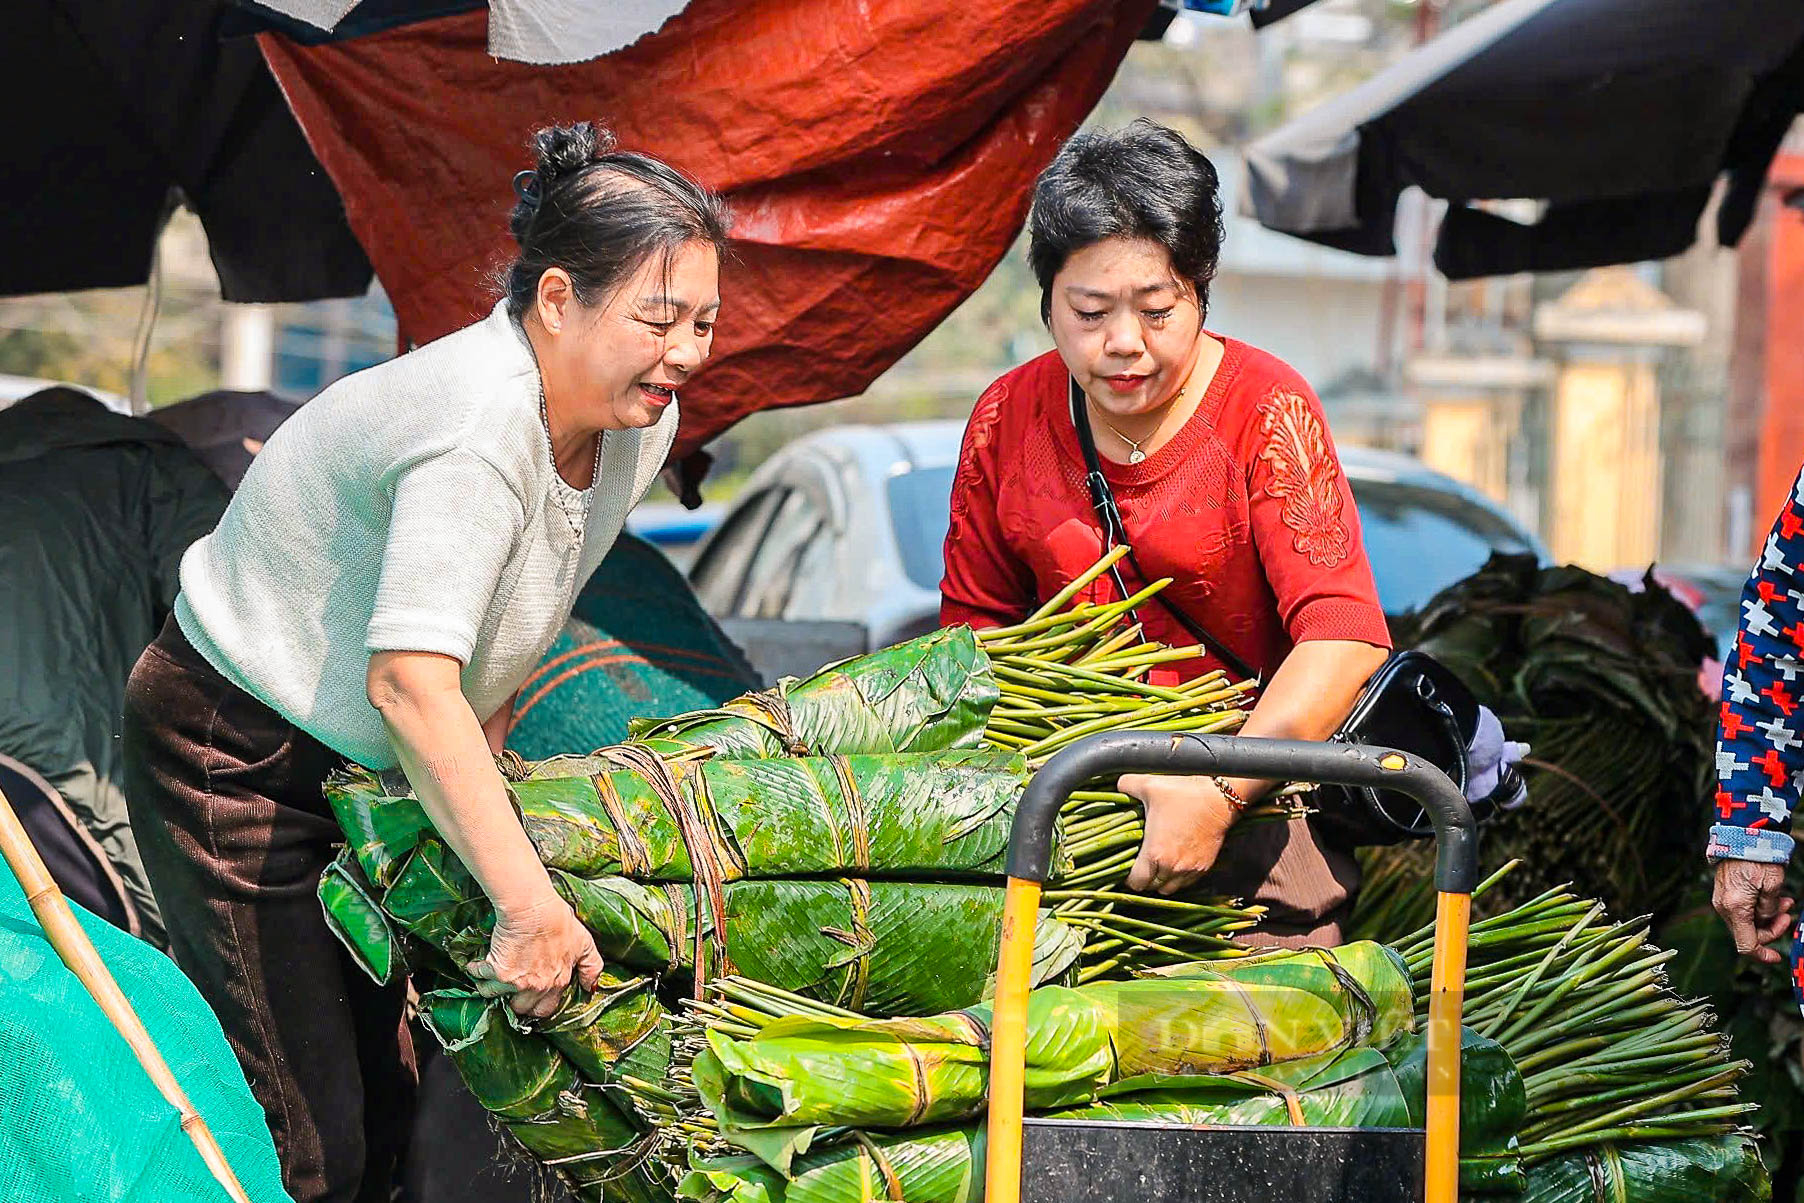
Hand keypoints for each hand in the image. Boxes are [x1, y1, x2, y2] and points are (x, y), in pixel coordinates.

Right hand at [467, 894, 603, 1018]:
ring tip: (490, 978)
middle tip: (509, 989)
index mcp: (558, 982)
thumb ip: (591, 967)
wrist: (533, 909)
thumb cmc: (559, 921)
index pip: (546, 1008)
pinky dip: (475, 970)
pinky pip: (480, 977)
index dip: (537, 1005)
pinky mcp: (497, 972)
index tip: (530, 998)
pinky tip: (477, 964)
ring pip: (496, 996)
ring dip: (490, 988)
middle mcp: (537, 987)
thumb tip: (591, 988)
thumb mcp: (584, 943)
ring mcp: (516, 982)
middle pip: (520, 1008)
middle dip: (514, 1001)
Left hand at [1121, 774, 1239, 895]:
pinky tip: (1174, 862)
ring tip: (1157, 865)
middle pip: (1152, 887)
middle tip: (1140, 864)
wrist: (1220, 798)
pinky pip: (1187, 882)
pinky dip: (1178, 877)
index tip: (1126, 868)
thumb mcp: (1148, 785)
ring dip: (1162, 880)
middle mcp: (1172, 867)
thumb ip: (1126, 785)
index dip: (1128, 878)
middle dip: (1144, 879)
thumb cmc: (1184, 792)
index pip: (1136, 882)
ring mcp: (1190, 869)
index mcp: (1155, 853)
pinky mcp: (1204, 867)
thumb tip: (1117, 786)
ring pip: (1170, 888)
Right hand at [1712, 859, 1794, 965]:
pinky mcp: (1724, 893)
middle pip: (1748, 934)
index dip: (1762, 955)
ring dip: (1767, 917)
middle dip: (1771, 928)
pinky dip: (1758, 909)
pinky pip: (1742, 910)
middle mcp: (1724, 907)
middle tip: (1788, 914)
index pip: (1746, 945)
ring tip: (1784, 902)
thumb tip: (1767, 919)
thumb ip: (1770, 909)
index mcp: (1735, 908)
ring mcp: (1721, 900)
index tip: (1777, 957)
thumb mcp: (1773, 884)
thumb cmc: (1757, 856)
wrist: (1740, 835)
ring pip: (1747, 922)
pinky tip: (1771, 897)